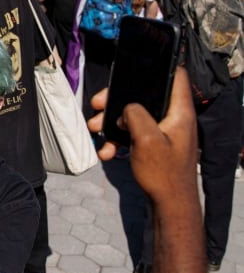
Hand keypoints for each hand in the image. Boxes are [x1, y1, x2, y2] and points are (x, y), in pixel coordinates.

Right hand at [87, 68, 198, 201]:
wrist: (169, 205)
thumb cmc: (163, 173)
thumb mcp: (147, 139)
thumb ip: (135, 115)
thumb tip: (127, 107)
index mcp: (179, 112)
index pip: (177, 77)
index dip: (159, 67)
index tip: (134, 68)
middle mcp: (172, 119)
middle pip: (144, 96)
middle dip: (117, 100)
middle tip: (97, 104)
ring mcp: (163, 132)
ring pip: (133, 116)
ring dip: (111, 122)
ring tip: (94, 129)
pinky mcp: (154, 145)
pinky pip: (132, 134)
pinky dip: (117, 140)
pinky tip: (105, 152)